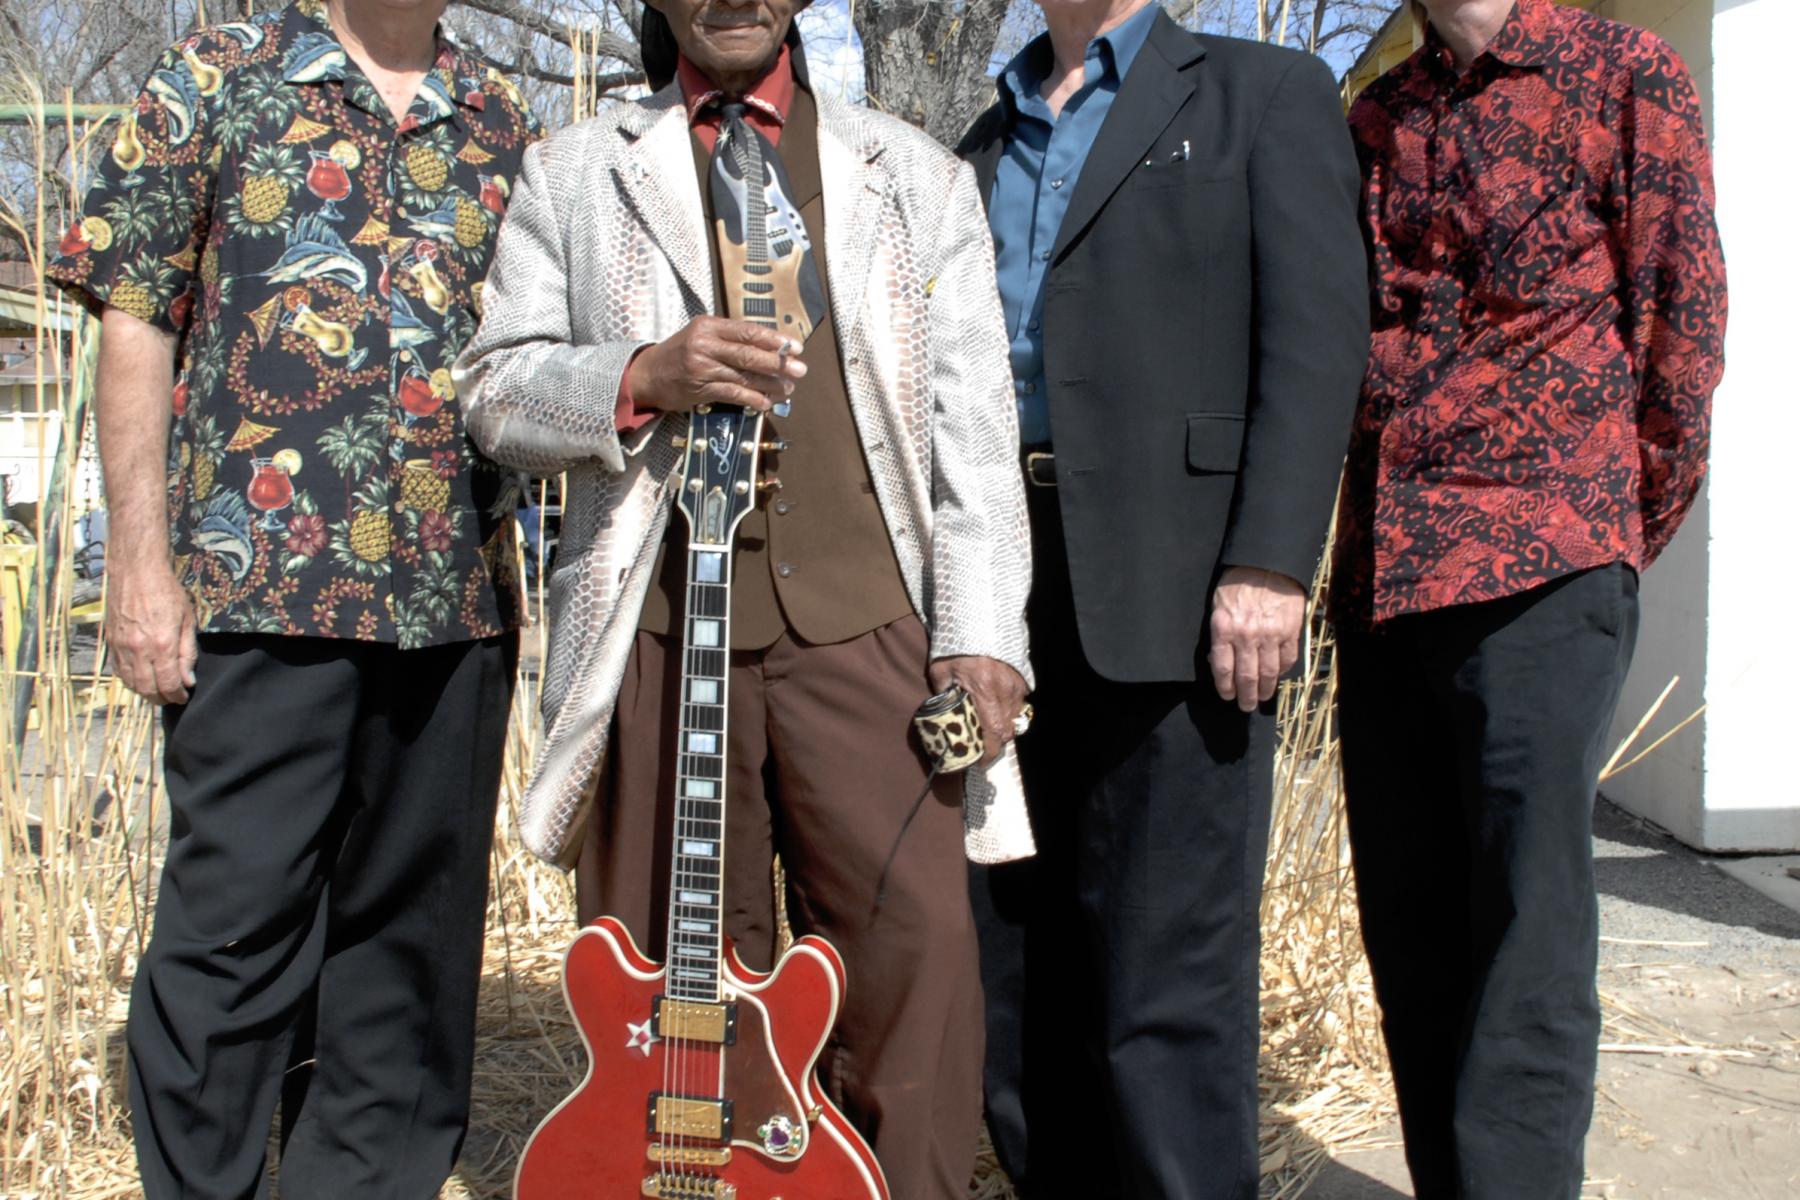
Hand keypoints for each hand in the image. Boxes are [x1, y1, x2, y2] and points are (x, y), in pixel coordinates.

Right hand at [107, 561, 197, 704]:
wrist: (136, 572)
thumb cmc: (167, 592)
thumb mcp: (188, 620)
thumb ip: (188, 652)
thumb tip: (188, 679)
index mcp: (162, 644)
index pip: (168, 683)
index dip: (177, 696)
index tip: (183, 697)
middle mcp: (138, 649)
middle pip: (147, 689)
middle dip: (161, 698)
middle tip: (171, 699)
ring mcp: (121, 647)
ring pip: (130, 683)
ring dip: (144, 692)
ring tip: (157, 692)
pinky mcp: (110, 642)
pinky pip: (118, 670)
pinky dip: (130, 680)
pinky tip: (140, 679)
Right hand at [627, 316, 806, 413]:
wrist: (648, 374)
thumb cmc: (680, 353)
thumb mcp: (701, 335)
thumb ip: (729, 337)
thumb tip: (768, 345)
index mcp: (709, 326)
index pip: (747, 331)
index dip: (773, 339)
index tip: (795, 346)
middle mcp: (705, 344)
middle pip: (748, 353)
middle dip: (777, 363)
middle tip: (799, 369)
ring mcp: (702, 368)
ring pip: (743, 375)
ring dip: (769, 384)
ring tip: (788, 388)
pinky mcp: (700, 389)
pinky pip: (732, 394)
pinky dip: (752, 400)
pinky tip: (765, 403)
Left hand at [929, 656, 1027, 764]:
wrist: (977, 621)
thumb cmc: (956, 647)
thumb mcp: (941, 671)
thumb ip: (943, 694)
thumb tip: (942, 716)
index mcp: (983, 692)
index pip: (992, 734)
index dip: (988, 753)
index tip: (978, 761)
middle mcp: (1003, 693)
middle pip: (1007, 732)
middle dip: (996, 744)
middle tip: (982, 746)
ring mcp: (1016, 686)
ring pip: (1016, 721)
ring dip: (1003, 730)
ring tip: (989, 729)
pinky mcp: (1021, 680)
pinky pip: (1020, 706)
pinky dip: (1010, 713)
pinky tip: (997, 709)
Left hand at [1208, 566, 1305, 712]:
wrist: (1268, 562)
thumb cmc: (1237, 582)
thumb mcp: (1218, 606)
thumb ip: (1220, 634)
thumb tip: (1219, 659)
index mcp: (1224, 629)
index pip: (1223, 668)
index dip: (1225, 687)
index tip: (1227, 696)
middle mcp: (1247, 635)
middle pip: (1246, 677)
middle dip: (1245, 696)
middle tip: (1246, 706)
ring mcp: (1271, 634)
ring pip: (1268, 673)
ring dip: (1265, 690)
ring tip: (1261, 698)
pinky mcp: (1290, 631)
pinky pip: (1287, 659)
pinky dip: (1282, 671)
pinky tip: (1277, 675)